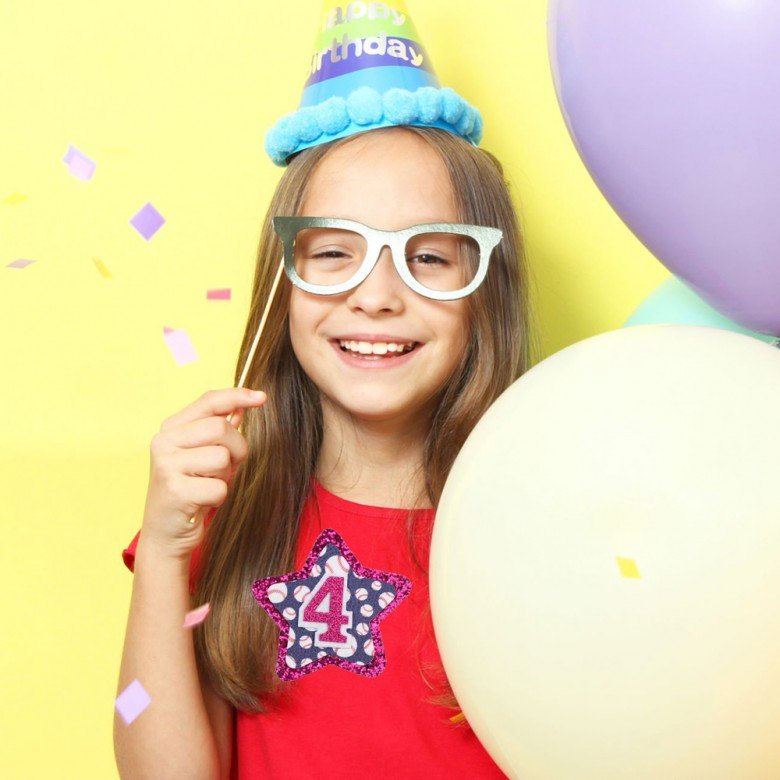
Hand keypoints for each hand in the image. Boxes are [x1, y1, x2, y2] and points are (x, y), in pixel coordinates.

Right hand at [138, 387, 267, 559]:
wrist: (166, 535)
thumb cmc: (190, 491)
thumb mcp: (202, 456)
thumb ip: (218, 430)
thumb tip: (241, 406)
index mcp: (171, 429)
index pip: (208, 401)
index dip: (237, 396)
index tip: (261, 397)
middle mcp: (164, 442)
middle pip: (221, 428)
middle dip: (236, 450)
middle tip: (224, 469)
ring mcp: (167, 466)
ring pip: (222, 458)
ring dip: (225, 476)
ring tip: (207, 486)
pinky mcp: (175, 490)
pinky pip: (219, 487)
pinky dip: (219, 497)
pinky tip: (201, 503)